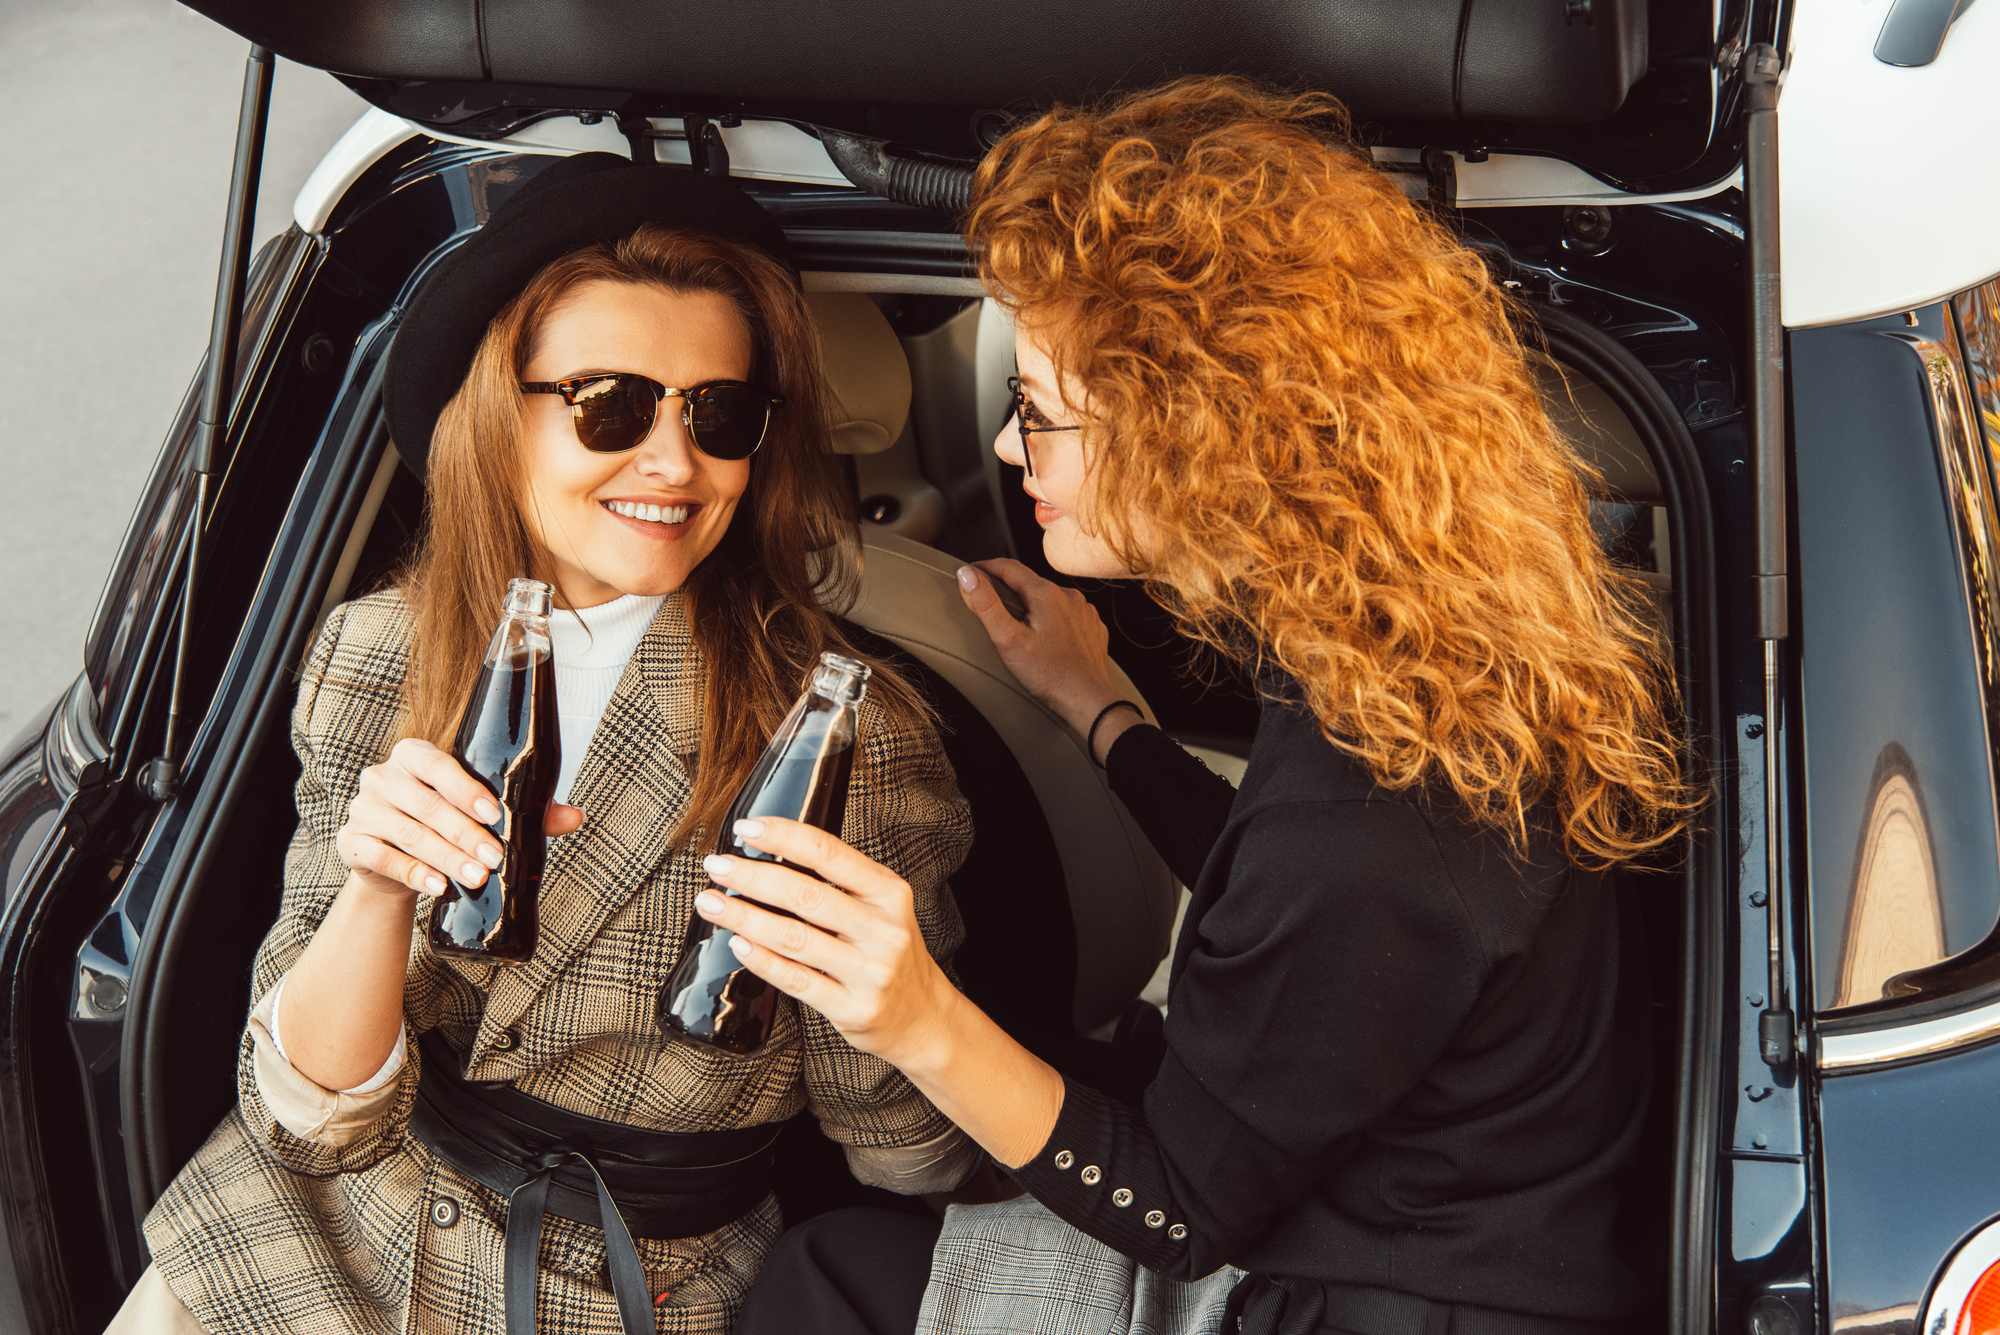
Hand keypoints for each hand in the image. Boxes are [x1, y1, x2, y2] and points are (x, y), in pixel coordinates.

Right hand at [336, 737, 583, 896]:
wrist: (394, 860)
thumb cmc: (444, 824)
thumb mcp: (478, 812)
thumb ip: (525, 810)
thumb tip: (576, 816)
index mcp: (413, 756)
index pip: (438, 764)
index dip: (465, 789)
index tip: (494, 813)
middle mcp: (382, 777)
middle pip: (428, 806)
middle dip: (465, 834)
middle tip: (495, 857)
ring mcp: (363, 809)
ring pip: (409, 834)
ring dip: (446, 858)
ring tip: (476, 876)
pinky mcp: (352, 843)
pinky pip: (383, 858)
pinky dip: (414, 874)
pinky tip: (438, 887)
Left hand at [693, 817, 959, 1070]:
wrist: (925, 1018)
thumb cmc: (891, 956)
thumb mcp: (883, 910)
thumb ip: (841, 885)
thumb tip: (772, 855)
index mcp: (890, 893)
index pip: (830, 853)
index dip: (783, 836)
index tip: (746, 827)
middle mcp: (884, 929)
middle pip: (805, 894)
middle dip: (751, 877)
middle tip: (716, 866)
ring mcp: (870, 971)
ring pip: (794, 938)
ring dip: (744, 918)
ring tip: (711, 904)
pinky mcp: (853, 1008)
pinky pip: (797, 981)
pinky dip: (762, 961)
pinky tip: (738, 945)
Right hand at [955, 559, 1126, 738]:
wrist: (1088, 701)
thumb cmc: (1049, 675)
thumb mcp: (1008, 640)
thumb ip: (986, 605)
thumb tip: (967, 575)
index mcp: (1046, 594)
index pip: (1010, 567)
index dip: (987, 567)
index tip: (973, 572)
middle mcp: (1069, 596)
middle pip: (1031, 583)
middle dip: (1010, 590)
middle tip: (991, 604)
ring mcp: (1085, 611)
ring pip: (1051, 599)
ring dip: (1034, 605)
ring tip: (1020, 625)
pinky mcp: (1093, 627)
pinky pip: (1068, 614)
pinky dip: (1054, 619)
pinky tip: (1047, 637)